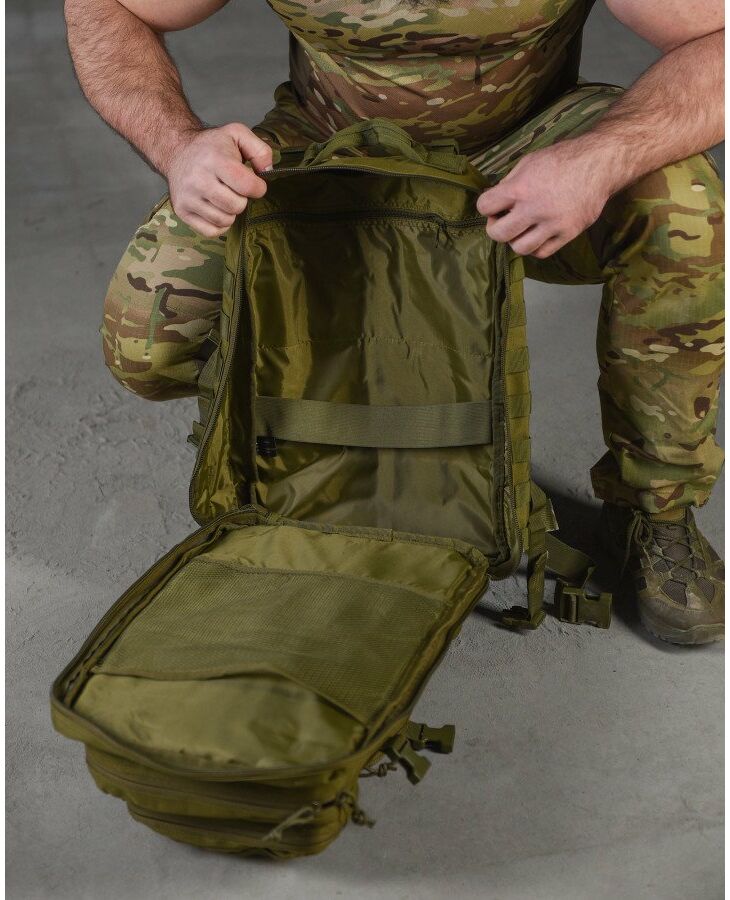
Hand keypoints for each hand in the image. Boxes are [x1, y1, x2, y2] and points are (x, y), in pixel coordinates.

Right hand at [164, 123, 272, 236]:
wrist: (176, 151)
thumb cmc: (211, 146)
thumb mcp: (237, 134)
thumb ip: (260, 150)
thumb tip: (267, 172)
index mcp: (215, 159)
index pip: (247, 186)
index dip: (258, 188)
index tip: (253, 183)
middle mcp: (198, 179)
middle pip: (237, 206)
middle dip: (242, 199)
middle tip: (234, 189)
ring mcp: (188, 197)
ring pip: (225, 220)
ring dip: (230, 212)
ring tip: (224, 196)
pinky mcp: (182, 211)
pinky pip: (212, 231)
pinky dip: (219, 224)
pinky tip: (216, 208)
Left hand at [476, 139, 613, 257]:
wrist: (599, 163)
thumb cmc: (562, 159)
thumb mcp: (529, 161)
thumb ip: (510, 182)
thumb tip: (495, 201)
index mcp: (520, 188)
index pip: (485, 207)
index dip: (487, 206)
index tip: (495, 205)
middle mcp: (534, 209)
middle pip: (498, 234)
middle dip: (496, 228)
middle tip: (504, 220)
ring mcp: (552, 224)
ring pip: (520, 248)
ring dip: (516, 240)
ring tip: (522, 229)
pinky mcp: (568, 233)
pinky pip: (542, 252)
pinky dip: (535, 247)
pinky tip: (537, 235)